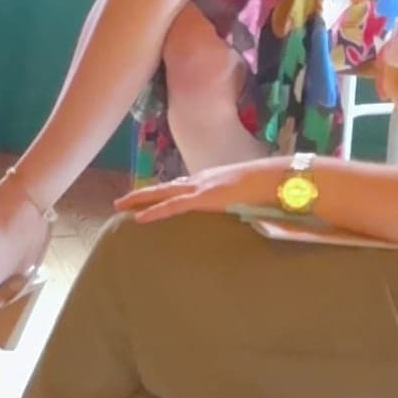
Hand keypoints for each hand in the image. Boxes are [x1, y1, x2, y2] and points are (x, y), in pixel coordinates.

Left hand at [118, 157, 285, 222]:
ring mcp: (201, 186)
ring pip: (162, 193)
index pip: (181, 185)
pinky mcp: (203, 197)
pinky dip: (154, 211)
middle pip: (165, 186)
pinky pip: (173, 206)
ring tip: (120, 206)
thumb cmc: (268, 188)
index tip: (148, 196)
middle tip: (121, 201)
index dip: (163, 191)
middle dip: (142, 193)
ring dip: (140, 199)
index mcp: (212, 180)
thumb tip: (238, 214)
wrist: (276, 179)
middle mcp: (202, 179)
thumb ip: (238, 203)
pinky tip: (139, 218)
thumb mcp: (249, 197)